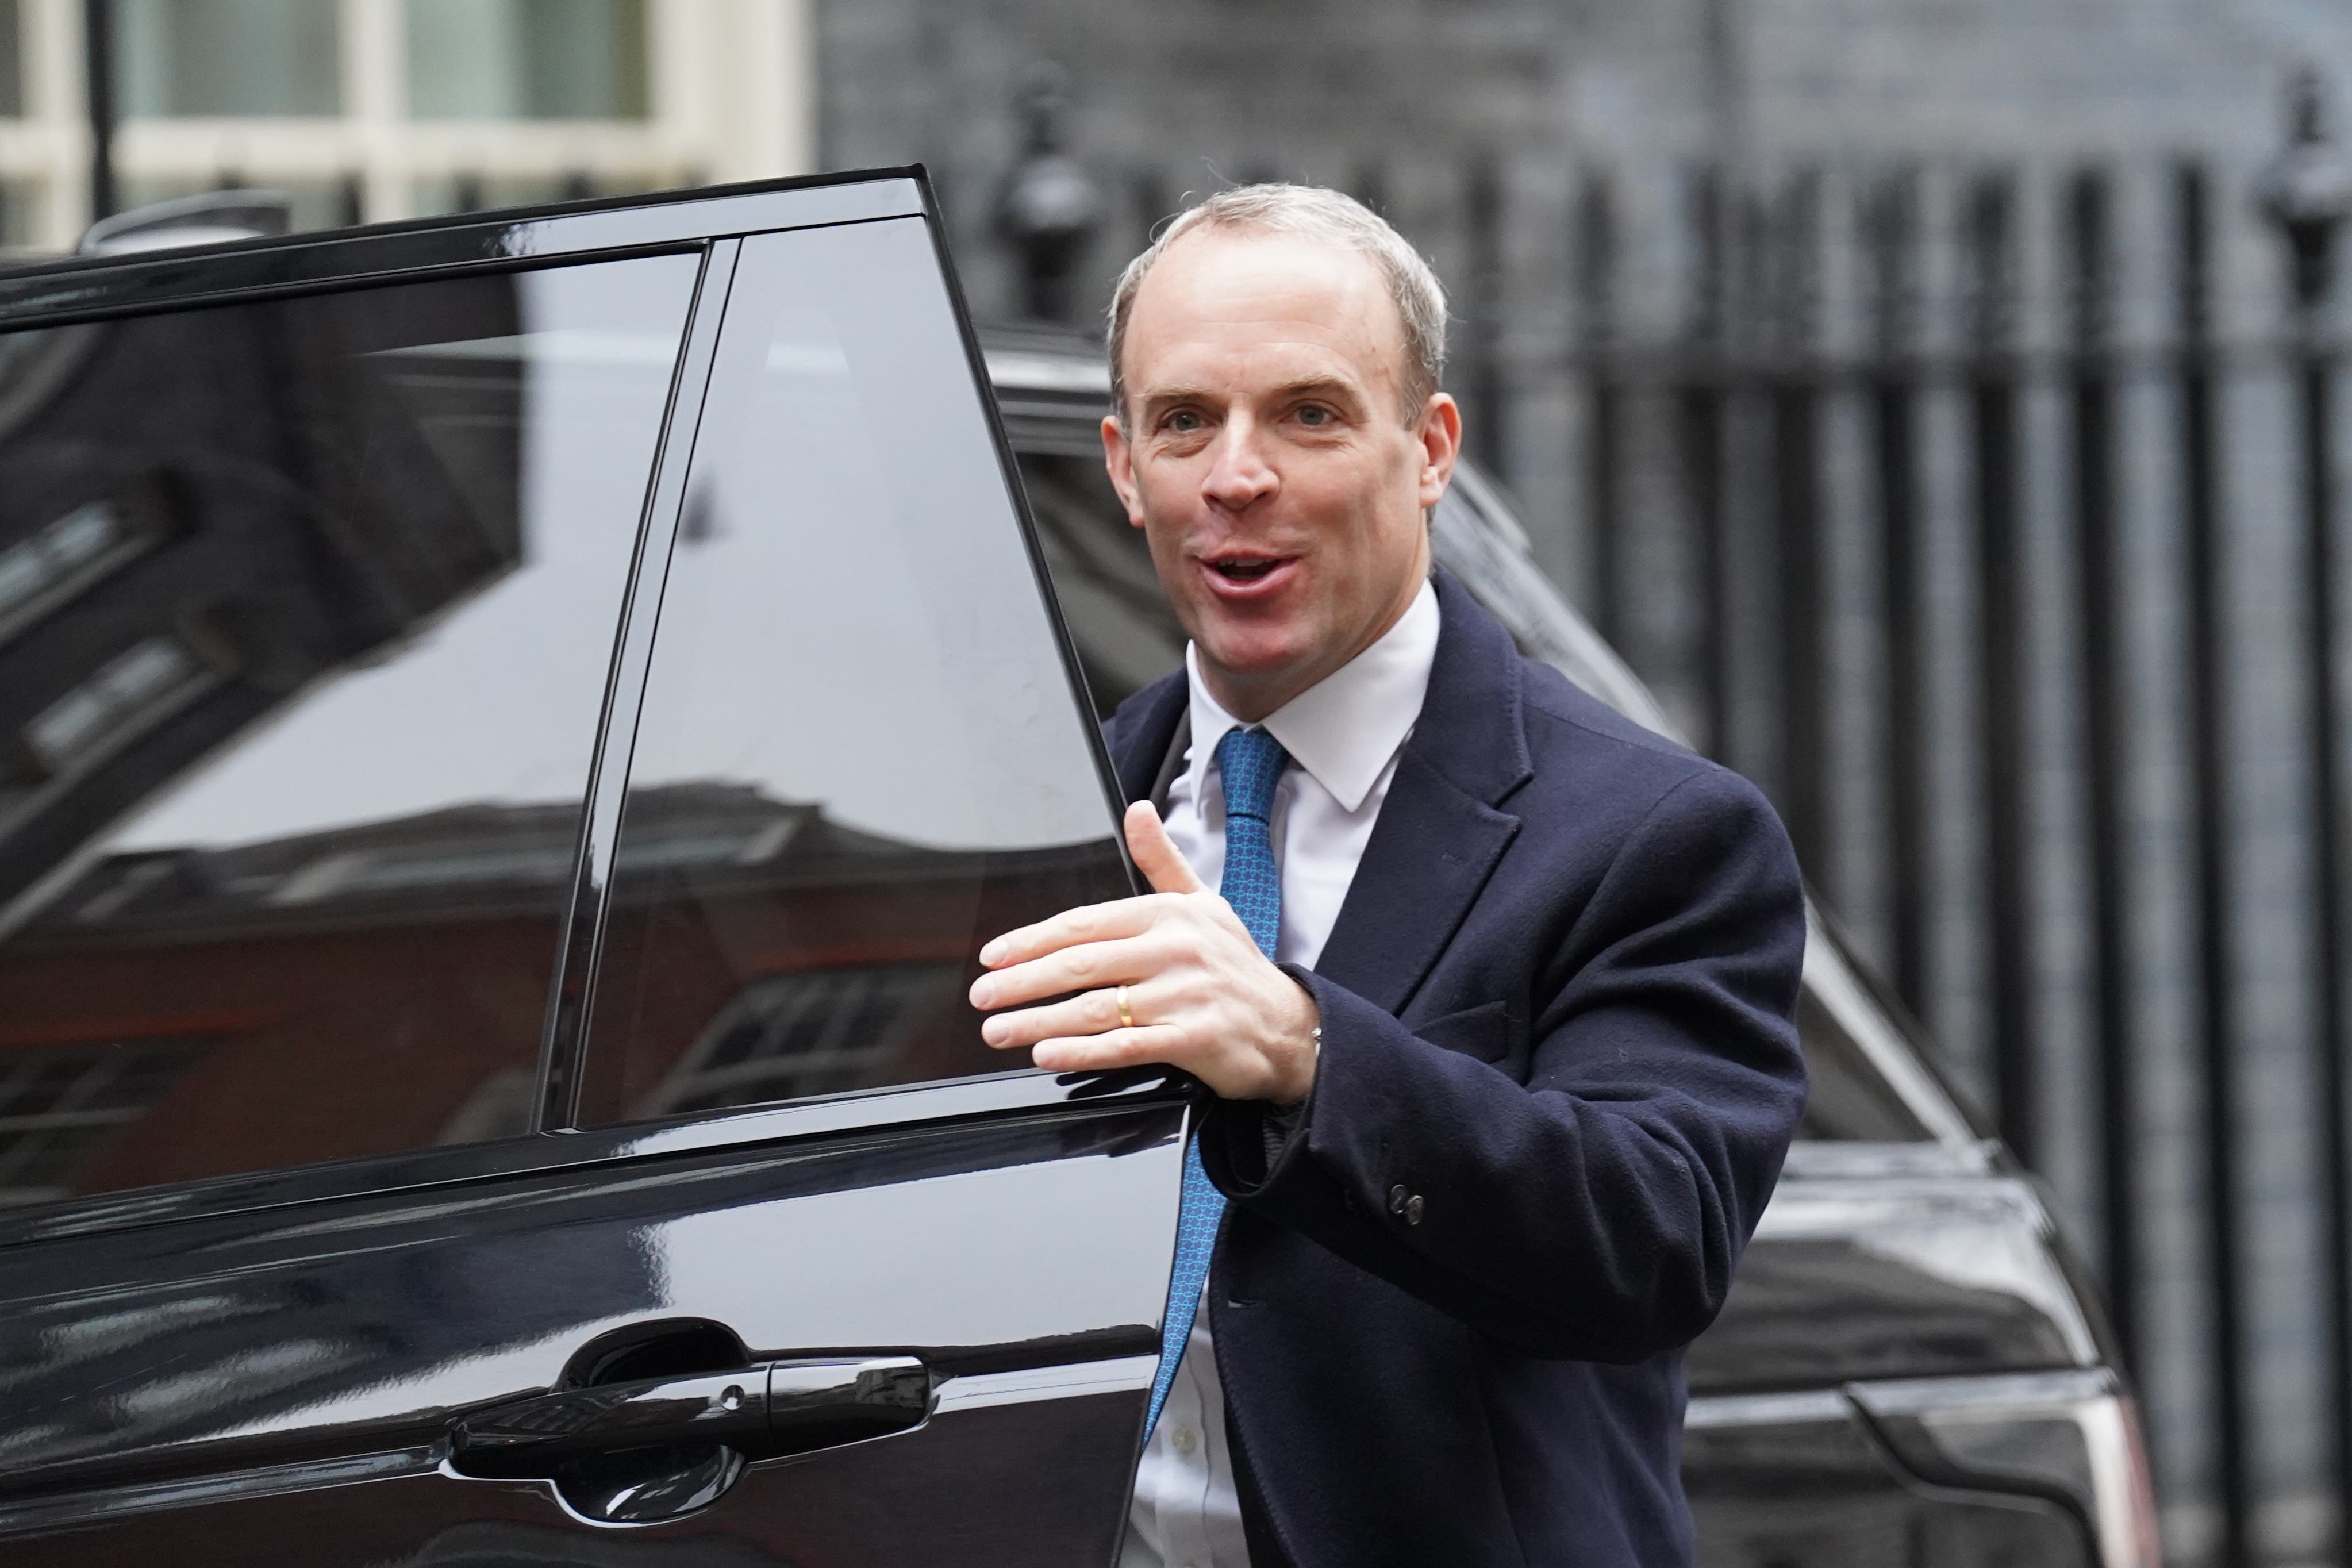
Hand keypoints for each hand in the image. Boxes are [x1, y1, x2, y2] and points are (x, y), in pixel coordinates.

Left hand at [968, 800, 1320, 1103]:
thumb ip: (1161, 861)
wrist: (1290, 1026)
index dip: (1032, 940)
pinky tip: (1048, 1055)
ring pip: (1096, 1007)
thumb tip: (1137, 811)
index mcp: (1168, 914)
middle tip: (982, 996)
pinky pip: (1127, 1045)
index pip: (1084, 923)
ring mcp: (1185, 995)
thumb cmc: (1236, 965)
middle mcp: (1175, 950)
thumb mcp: (1204, 902)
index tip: (993, 956)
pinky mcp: (1195, 1039)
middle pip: (1080, 964)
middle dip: (1022, 982)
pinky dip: (1083, 1052)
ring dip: (1038, 1021)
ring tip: (999, 1030)